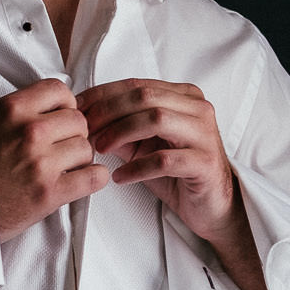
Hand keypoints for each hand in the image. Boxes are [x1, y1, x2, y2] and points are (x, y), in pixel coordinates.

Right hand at [0, 79, 110, 240]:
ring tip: (60, 168)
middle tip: (58, 149)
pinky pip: (94, 177)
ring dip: (79, 159)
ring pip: (87, 148)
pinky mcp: (49, 193)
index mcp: (11, 109)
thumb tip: (61, 105)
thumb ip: (23, 111)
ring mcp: (40, 162)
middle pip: (78, 121)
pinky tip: (78, 181)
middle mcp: (28, 132)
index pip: (60, 90)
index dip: (64, 105)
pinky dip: (92, 179)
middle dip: (72, 135)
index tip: (58, 119)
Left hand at [76, 78, 238, 240]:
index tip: (77, 109)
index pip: (137, 85)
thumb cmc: (177, 172)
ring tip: (101, 150)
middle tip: (86, 130)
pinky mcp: (205, 163)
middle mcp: (199, 109)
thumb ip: (120, 128)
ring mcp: (204, 135)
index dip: (103, 95)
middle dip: (108, 112)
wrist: (212, 204)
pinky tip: (120, 177)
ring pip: (156, 119)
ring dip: (121, 133)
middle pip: (145, 97)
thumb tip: (84, 118)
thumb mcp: (144, 145)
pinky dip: (136, 168)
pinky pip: (164, 160)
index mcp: (185, 97)